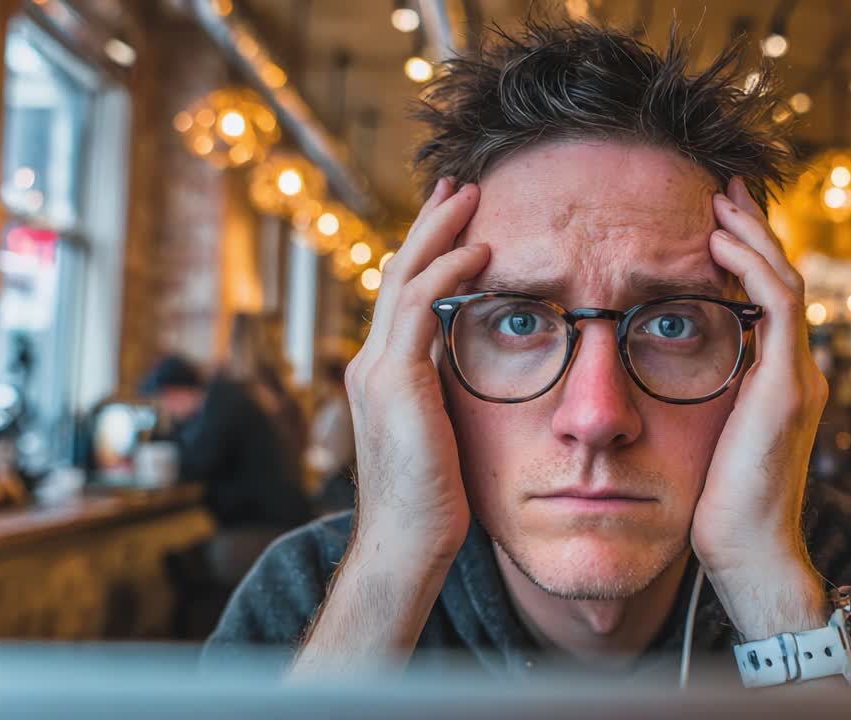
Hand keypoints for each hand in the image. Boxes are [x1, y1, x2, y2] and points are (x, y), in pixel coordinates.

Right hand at [343, 178, 487, 568]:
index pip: (403, 298)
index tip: (458, 221)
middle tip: (459, 186)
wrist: (408, 545)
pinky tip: (480, 253)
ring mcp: (376, 372)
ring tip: (470, 199)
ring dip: (440, 234)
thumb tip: (478, 368)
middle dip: (430, 226)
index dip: (429, 254)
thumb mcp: (445, 434)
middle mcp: (370, 364)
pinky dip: (448, 275)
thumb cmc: (433, 502)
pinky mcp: (394, 384)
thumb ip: (450, 395)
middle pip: (397, 274)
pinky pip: (420, 310)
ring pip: (404, 279)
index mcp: (382, 375)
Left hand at [690, 177, 830, 639]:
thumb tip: (643, 375)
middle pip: (780, 278)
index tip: (711, 224)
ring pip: (784, 280)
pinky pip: (778, 305)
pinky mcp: (787, 387)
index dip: (743, 256)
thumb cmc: (713, 509)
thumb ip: (691, 401)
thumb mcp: (698, 440)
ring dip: (751, 236)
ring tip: (720, 202)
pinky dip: (751, 267)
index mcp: (775, 382)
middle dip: (750, 231)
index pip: (766, 300)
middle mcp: (794, 371)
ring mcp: (796, 377)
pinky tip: (718, 244)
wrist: (746, 555)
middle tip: (720, 191)